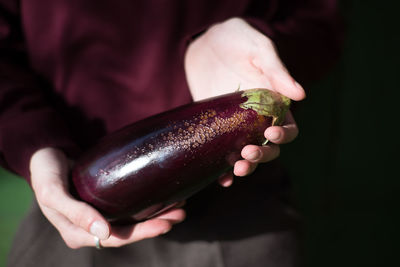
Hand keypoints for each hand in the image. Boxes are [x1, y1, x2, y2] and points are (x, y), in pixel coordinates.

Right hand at [30, 147, 185, 248]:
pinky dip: (147, 204)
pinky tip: (163, 197)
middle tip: (180, 213)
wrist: (44, 155)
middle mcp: (91, 229)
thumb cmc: (45, 173)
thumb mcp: (53, 193)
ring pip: (132, 221)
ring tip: (180, 207)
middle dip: (156, 224)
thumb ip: (76, 213)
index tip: (165, 224)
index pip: (116, 240)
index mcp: (77, 234)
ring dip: (156, 215)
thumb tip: (103, 234)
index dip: (142, 234)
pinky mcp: (105, 202)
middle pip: (129, 232)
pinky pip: (129, 208)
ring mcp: (99, 216)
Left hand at [184, 18, 305, 185]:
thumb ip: (277, 71)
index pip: (288, 127)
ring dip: (246, 166)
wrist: (205, 42)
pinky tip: (220, 178)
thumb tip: (302, 94)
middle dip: (262, 155)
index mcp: (274, 102)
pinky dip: (221, 168)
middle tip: (248, 153)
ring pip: (246, 153)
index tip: (271, 132)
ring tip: (236, 170)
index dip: (283, 135)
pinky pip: (221, 151)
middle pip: (268, 147)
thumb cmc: (237, 40)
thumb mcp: (259, 50)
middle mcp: (257, 118)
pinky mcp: (215, 128)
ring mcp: (235, 125)